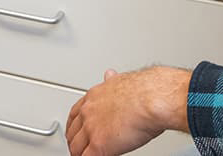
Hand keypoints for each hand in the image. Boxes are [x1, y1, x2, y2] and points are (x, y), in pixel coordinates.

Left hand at [66, 67, 189, 155]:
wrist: (150, 99)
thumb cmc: (144, 91)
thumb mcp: (121, 79)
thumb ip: (112, 81)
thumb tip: (109, 75)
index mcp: (93, 97)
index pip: (75, 114)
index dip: (73, 125)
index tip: (74, 131)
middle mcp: (88, 112)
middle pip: (72, 132)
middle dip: (74, 141)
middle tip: (78, 148)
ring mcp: (91, 129)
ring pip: (76, 147)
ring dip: (78, 153)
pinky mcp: (99, 145)